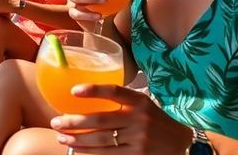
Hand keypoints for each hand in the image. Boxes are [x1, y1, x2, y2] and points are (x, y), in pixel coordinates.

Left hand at [50, 84, 191, 153]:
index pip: (114, 91)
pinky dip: (91, 152)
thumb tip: (85, 96)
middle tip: (56, 122)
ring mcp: (139, 139)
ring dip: (78, 139)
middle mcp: (139, 118)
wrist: (181, 142)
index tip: (73, 91)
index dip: (93, 90)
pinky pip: (109, 154)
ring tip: (62, 137)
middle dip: (74, 122)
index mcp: (139, 101)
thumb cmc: (155, 120)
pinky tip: (77, 150)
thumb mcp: (143, 104)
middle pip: (101, 119)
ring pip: (101, 140)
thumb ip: (122, 101)